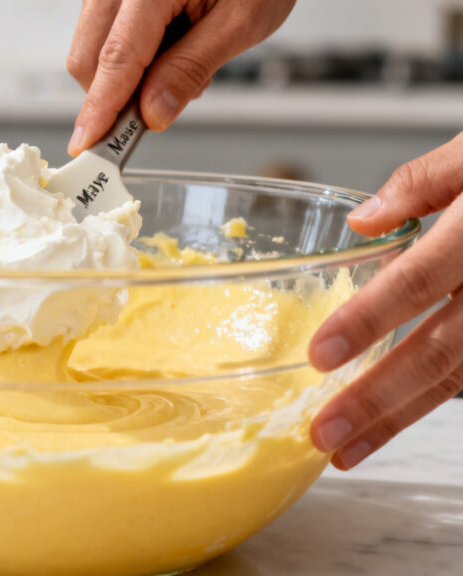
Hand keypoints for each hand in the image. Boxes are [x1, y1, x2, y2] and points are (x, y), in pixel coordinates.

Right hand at [66, 0, 294, 154]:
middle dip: (116, 95)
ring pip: (92, 51)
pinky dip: (131, 58)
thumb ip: (191, 68)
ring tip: (180, 62)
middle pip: (89, 58)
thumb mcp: (240, 21)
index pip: (117, 57)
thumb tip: (152, 111)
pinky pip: (104, 37)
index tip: (90, 143)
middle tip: (162, 106)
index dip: (102, 106)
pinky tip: (168, 48)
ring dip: (127, 77)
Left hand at [309, 132, 462, 469]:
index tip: (320, 355)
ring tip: (348, 448)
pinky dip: (436, 401)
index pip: (419, 281)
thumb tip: (360, 222)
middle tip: (323, 433)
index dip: (370, 320)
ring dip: (401, 416)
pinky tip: (390, 426)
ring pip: (460, 377)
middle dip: (379, 398)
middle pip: (441, 351)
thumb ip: (422, 183)